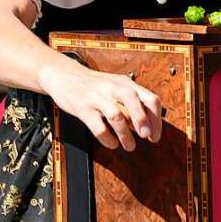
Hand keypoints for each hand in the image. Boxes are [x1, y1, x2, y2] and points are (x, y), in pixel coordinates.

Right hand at [39, 59, 162, 150]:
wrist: (64, 75)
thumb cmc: (95, 85)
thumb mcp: (116, 86)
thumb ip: (132, 103)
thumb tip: (149, 125)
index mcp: (125, 83)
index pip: (149, 98)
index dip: (156, 119)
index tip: (154, 135)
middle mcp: (113, 88)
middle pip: (134, 100)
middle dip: (142, 120)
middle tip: (146, 136)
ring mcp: (97, 97)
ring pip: (116, 116)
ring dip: (126, 134)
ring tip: (130, 146)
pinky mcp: (83, 108)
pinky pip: (98, 127)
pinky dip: (107, 138)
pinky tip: (112, 143)